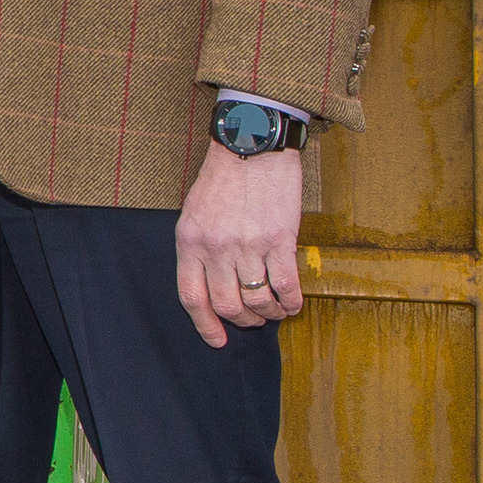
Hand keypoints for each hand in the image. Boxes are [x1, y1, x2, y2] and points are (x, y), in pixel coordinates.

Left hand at [173, 141, 304, 346]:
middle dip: (242, 321)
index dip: (205, 325)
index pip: (192, 296)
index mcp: (189, 241)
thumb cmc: (224, 177)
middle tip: (254, 320)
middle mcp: (216, 247)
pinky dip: (290, 302)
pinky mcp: (279, 239)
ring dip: (269, 313)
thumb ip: (199, 247)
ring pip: (257, 300)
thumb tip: (213, 284)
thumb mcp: (195, 212)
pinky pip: (285, 285)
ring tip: (274, 311)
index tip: (218, 339)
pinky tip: (293, 304)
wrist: (253, 144)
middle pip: (227, 304)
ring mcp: (248, 245)